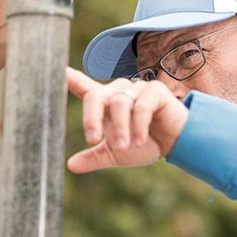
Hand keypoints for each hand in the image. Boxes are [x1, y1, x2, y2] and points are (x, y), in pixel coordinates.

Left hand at [66, 67, 188, 172]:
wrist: (177, 144)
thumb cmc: (145, 144)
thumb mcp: (116, 154)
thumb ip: (94, 157)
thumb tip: (70, 165)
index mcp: (106, 104)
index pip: (84, 88)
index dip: (70, 79)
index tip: (59, 71)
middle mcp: (118, 92)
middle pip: (95, 96)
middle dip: (91, 118)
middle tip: (92, 139)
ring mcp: (137, 88)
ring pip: (119, 103)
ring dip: (120, 128)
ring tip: (125, 146)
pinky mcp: (155, 90)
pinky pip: (141, 106)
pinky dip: (139, 125)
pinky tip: (140, 140)